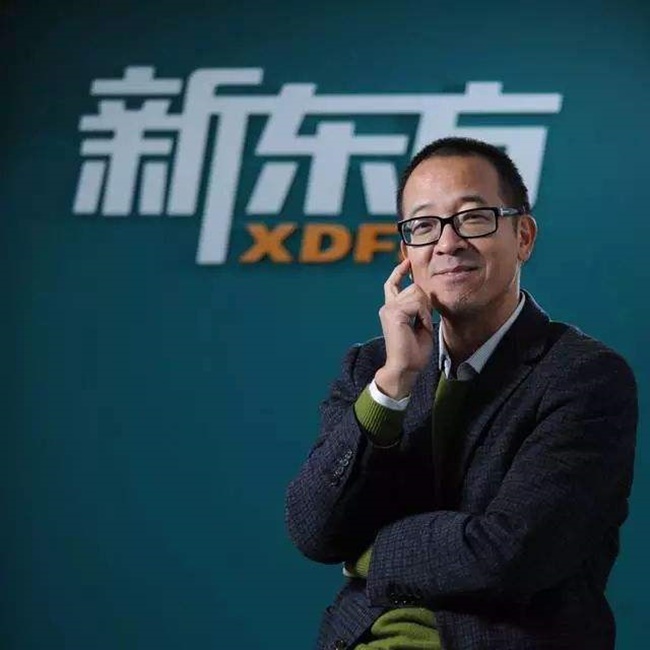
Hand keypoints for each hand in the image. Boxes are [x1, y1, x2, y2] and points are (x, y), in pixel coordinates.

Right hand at [375, 259, 433, 398]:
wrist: (405, 367)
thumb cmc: (414, 351)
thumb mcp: (419, 323)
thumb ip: (419, 307)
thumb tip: (424, 292)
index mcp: (391, 309)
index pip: (393, 284)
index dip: (399, 271)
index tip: (407, 261)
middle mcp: (387, 306)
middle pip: (415, 287)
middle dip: (425, 303)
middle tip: (423, 323)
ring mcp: (389, 309)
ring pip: (417, 293)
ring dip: (425, 310)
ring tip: (420, 326)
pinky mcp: (394, 313)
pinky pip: (417, 303)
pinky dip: (423, 315)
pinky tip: (419, 327)